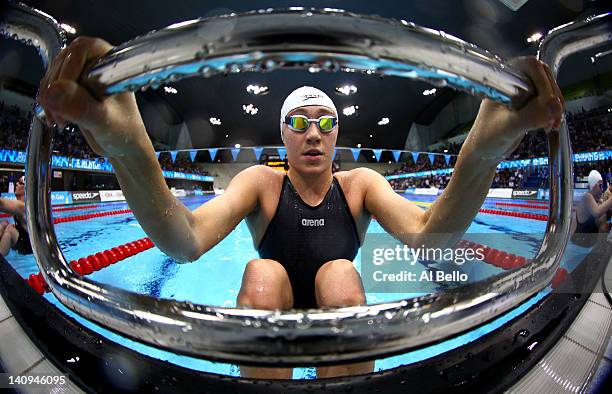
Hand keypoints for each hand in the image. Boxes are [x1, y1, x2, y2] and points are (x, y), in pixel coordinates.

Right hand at [38, 36, 146, 158]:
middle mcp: (98, 64)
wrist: (121, 145)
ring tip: (60, 120)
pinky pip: (50, 85)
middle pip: (63, 60)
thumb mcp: (104, 122)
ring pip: (53, 73)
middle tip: (60, 113)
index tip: (63, 90)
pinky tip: (56, 117)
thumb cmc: (124, 132)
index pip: (84, 49)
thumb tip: (56, 90)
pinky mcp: (72, 86)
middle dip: (56, 87)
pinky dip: (48, 101)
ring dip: (49, 96)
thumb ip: (82, 106)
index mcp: (114, 65)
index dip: (69, 68)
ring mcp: (83, 74)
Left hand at [466, 57, 564, 162]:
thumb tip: (554, 106)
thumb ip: (530, 116)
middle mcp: (512, 81)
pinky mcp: (529, 104)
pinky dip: (553, 112)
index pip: (531, 67)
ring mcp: (522, 92)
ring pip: (550, 89)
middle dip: (552, 97)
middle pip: (545, 76)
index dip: (544, 83)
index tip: (550, 104)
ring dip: (555, 106)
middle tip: (553, 118)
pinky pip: (549, 101)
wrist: (483, 152)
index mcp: (501, 79)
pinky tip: (548, 125)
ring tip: (549, 125)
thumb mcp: (508, 128)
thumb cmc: (486, 138)